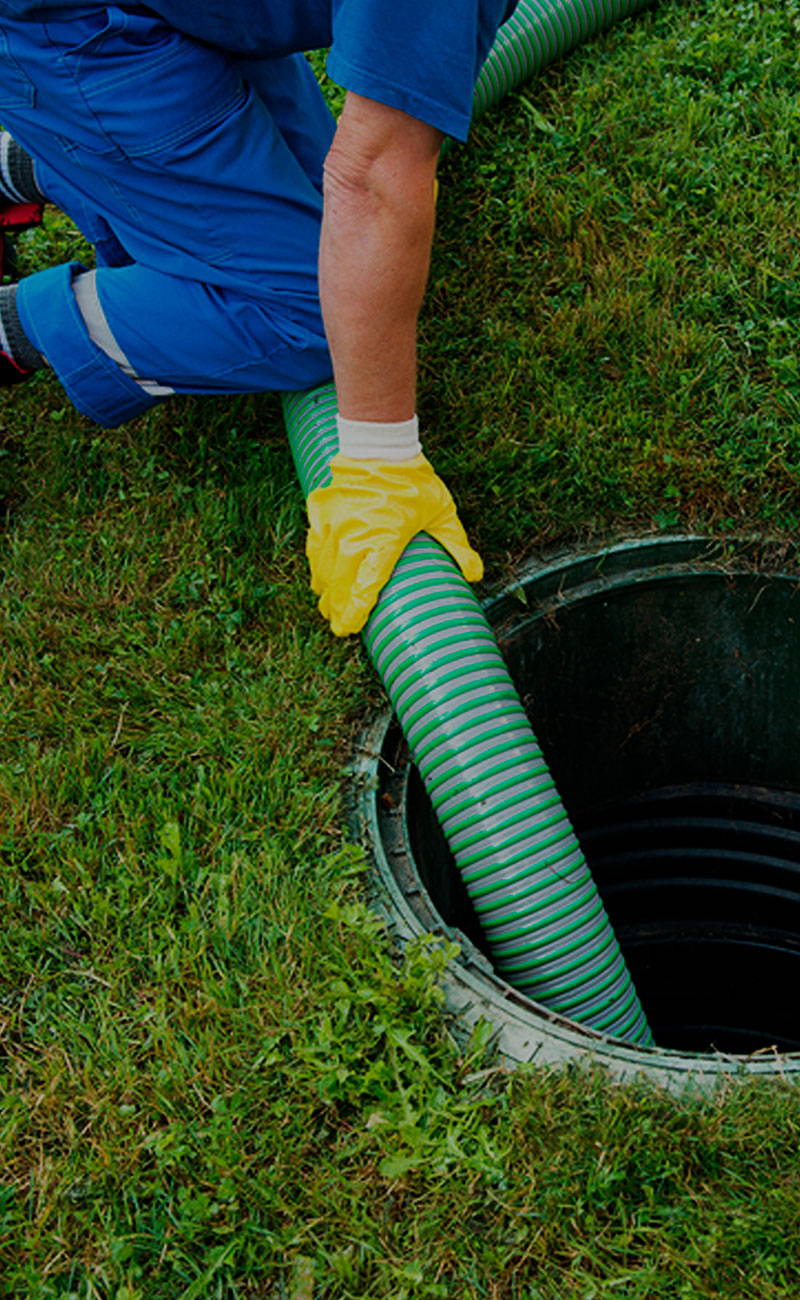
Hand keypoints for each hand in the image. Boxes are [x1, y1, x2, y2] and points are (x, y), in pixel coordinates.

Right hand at [306, 453, 482, 635]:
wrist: (381, 445)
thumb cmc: (414, 481)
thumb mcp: (442, 513)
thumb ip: (456, 546)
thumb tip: (475, 575)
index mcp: (383, 540)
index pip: (364, 587)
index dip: (354, 612)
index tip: (349, 629)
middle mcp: (353, 536)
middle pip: (338, 584)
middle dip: (336, 608)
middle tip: (338, 625)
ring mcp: (333, 525)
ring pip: (322, 567)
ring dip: (324, 589)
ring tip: (327, 606)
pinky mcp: (321, 513)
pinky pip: (314, 546)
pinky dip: (317, 564)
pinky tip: (320, 575)